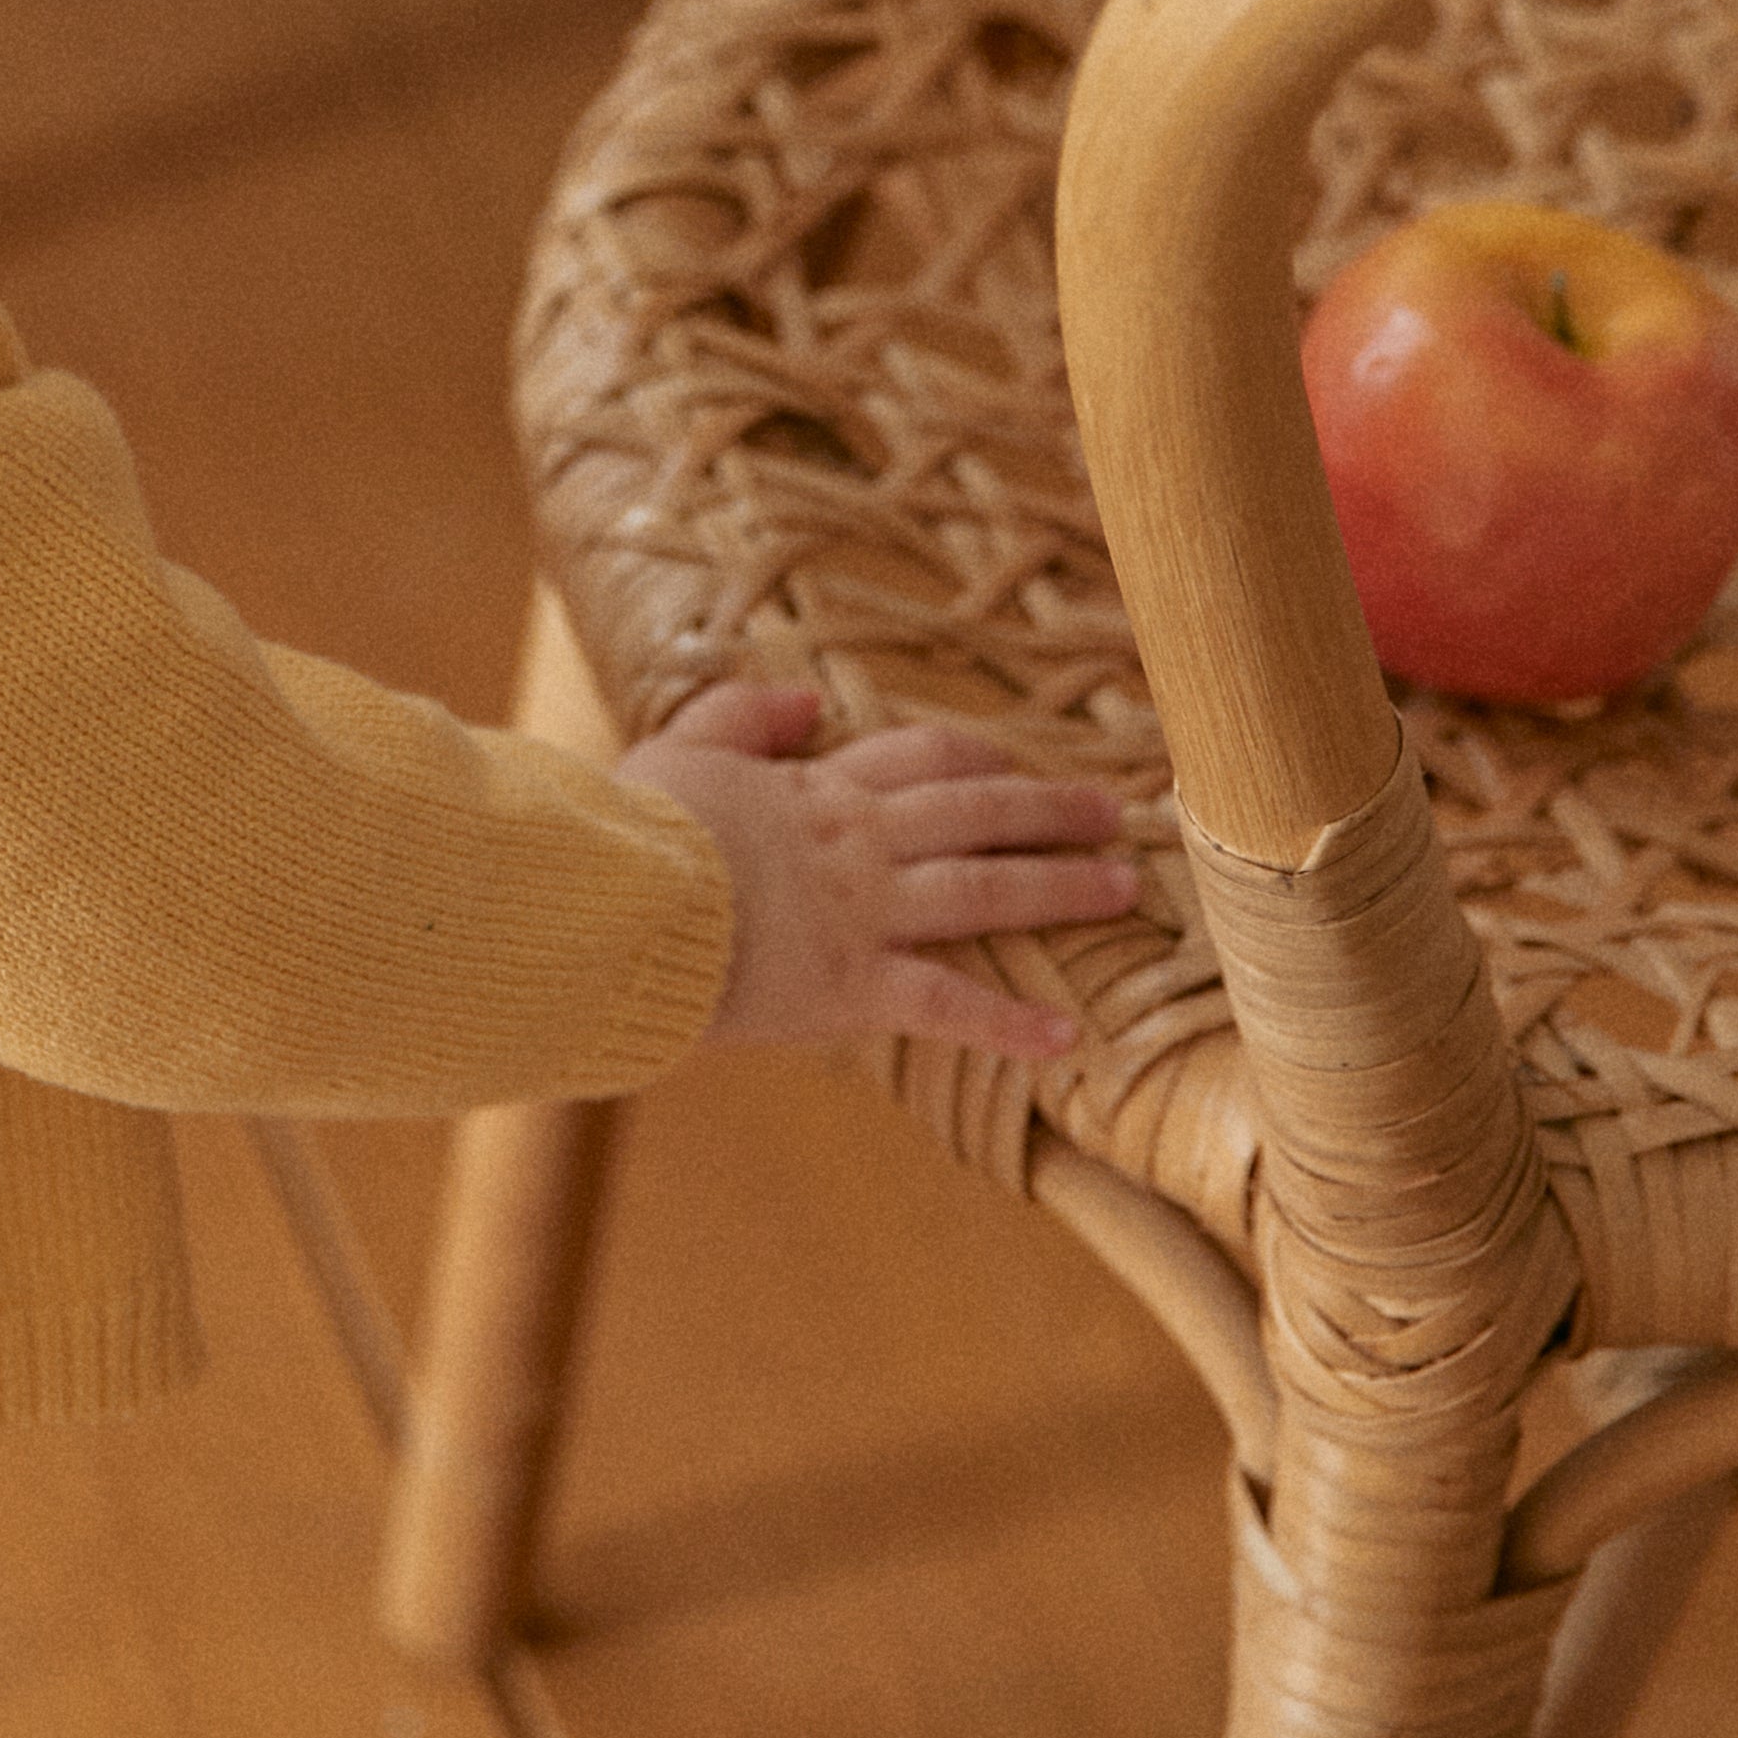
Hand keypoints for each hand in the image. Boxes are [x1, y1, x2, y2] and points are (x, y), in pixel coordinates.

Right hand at [616, 682, 1137, 1064]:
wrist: (616, 903)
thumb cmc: (630, 833)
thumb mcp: (676, 748)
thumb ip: (742, 715)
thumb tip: (809, 699)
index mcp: (819, 790)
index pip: (919, 759)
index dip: (977, 759)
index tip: (1013, 764)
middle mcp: (860, 842)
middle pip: (978, 812)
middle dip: (1052, 810)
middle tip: (1113, 814)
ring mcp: (866, 912)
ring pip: (985, 890)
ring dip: (1061, 888)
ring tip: (1122, 889)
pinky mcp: (854, 984)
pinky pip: (949, 1003)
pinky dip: (1009, 1025)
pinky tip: (1066, 1039)